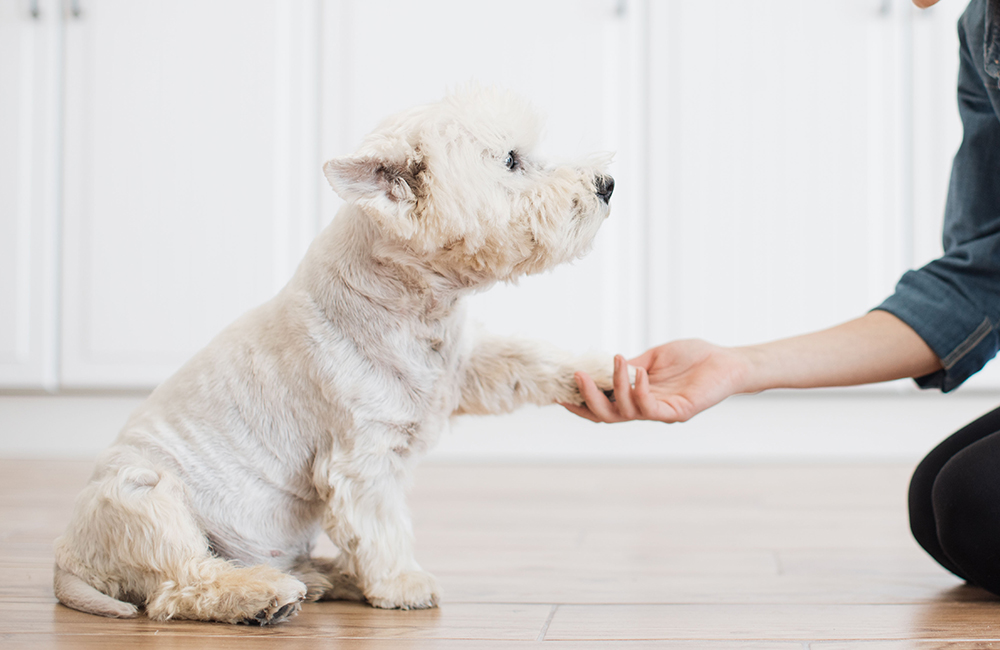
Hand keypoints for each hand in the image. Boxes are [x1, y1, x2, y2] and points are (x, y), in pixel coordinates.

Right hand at [561, 340, 751, 423]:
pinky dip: (639, 390)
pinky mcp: (677, 413)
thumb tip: (603, 367)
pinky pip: (649, 407)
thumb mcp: (653, 359)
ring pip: (624, 412)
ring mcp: (660, 413)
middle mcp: (646, 410)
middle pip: (606, 416)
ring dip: (615, 386)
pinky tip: (639, 372)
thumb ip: (630, 367)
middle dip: (587, 399)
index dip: (581, 403)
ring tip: (617, 361)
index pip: (603, 407)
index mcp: (637, 398)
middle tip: (577, 376)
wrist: (727, 361)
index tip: (560, 391)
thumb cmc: (694, 357)